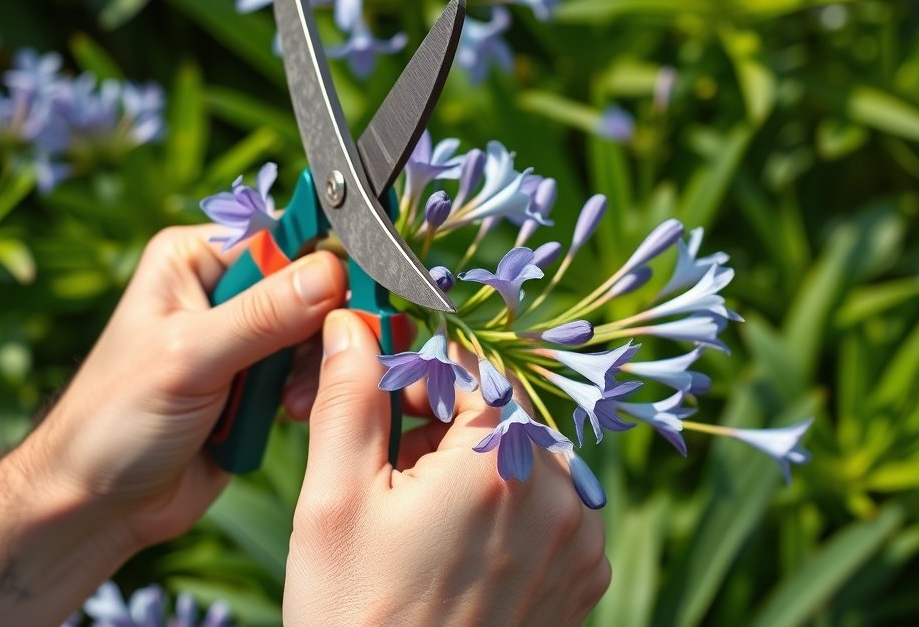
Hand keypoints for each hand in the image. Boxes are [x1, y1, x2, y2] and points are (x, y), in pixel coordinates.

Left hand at [35, 224, 346, 547]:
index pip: (281, 237)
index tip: (353, 294)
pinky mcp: (261, 383)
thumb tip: (332, 272)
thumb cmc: (115, 420)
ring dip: (314, 365)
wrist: (96, 506)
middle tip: (322, 359)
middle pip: (309, 285)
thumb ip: (262, 316)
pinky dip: (311, 390)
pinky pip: (311, 371)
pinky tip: (291, 414)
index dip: (321, 262)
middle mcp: (224, 288)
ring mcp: (245, 338)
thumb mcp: (189, 358)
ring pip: (317, 331)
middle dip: (320, 325)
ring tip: (290, 402)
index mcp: (195, 258)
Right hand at [282, 310, 610, 625]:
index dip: (420, 372)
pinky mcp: (585, 577)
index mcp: (498, 464)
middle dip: (445, 418)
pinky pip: (550, 504)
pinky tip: (455, 541)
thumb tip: (351, 322)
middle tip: (390, 458)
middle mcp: (558, 495)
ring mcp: (581, 541)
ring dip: (476, 459)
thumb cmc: (354, 614)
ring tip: (417, 506)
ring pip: (527, 454)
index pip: (471, 367)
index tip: (383, 392)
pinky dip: (507, 501)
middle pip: (502, 410)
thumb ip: (348, 397)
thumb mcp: (333, 500)